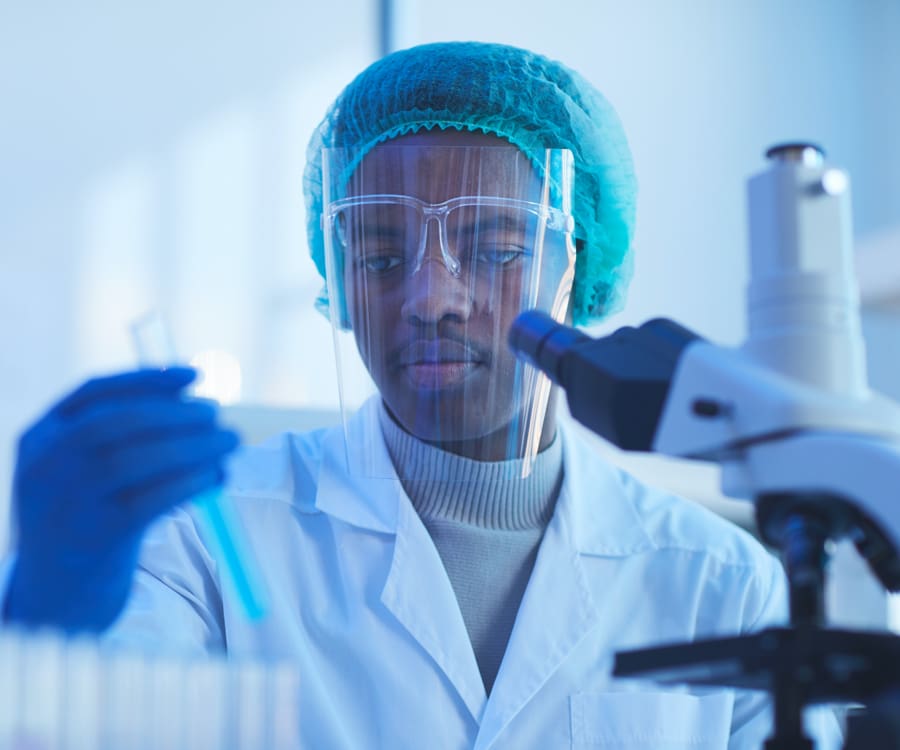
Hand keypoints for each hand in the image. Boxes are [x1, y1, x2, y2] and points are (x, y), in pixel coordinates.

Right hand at [4, 367, 239, 632]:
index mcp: (39, 437)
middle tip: (219, 416)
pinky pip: (154, 499)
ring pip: (138, 458)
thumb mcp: (82, 472)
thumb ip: (123, 434)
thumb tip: (194, 399)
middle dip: (177, 413)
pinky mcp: (97, 536)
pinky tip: (218, 477)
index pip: (94, 390)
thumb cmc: (84, 519)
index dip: (149, 378)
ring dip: (195, 446)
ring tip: (230, 444)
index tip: (196, 375)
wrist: (55, 597)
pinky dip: (193, 482)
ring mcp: (68, 501)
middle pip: (119, 420)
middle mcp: (46, 464)